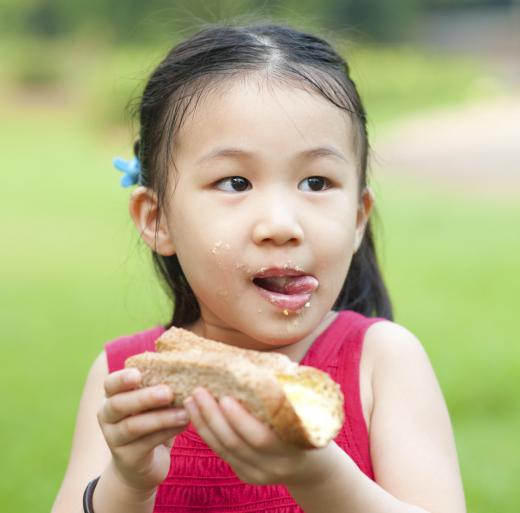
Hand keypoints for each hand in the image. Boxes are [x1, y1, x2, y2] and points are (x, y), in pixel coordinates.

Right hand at [97, 368, 188, 492]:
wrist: (143, 465)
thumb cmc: (153, 422)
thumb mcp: (154, 402)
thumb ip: (161, 384)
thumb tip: (190, 359)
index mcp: (112, 396)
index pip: (110, 384)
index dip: (122, 378)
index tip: (138, 374)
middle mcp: (107, 416)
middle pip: (119, 404)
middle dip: (144, 397)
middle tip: (168, 392)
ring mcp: (113, 438)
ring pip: (134, 426)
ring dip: (162, 418)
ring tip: (185, 413)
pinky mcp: (127, 458)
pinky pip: (146, 443)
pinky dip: (167, 432)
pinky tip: (184, 425)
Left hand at [184, 386, 323, 485]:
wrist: (313, 465)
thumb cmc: (311, 425)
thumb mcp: (308, 411)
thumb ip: (287, 392)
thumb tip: (260, 365)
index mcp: (292, 447)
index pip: (260, 437)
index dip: (240, 419)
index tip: (225, 397)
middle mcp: (275, 465)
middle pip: (235, 443)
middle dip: (213, 416)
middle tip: (199, 391)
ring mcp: (258, 474)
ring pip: (224, 449)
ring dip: (204, 423)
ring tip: (191, 399)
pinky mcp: (246, 474)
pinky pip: (222, 453)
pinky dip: (207, 433)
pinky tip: (197, 414)